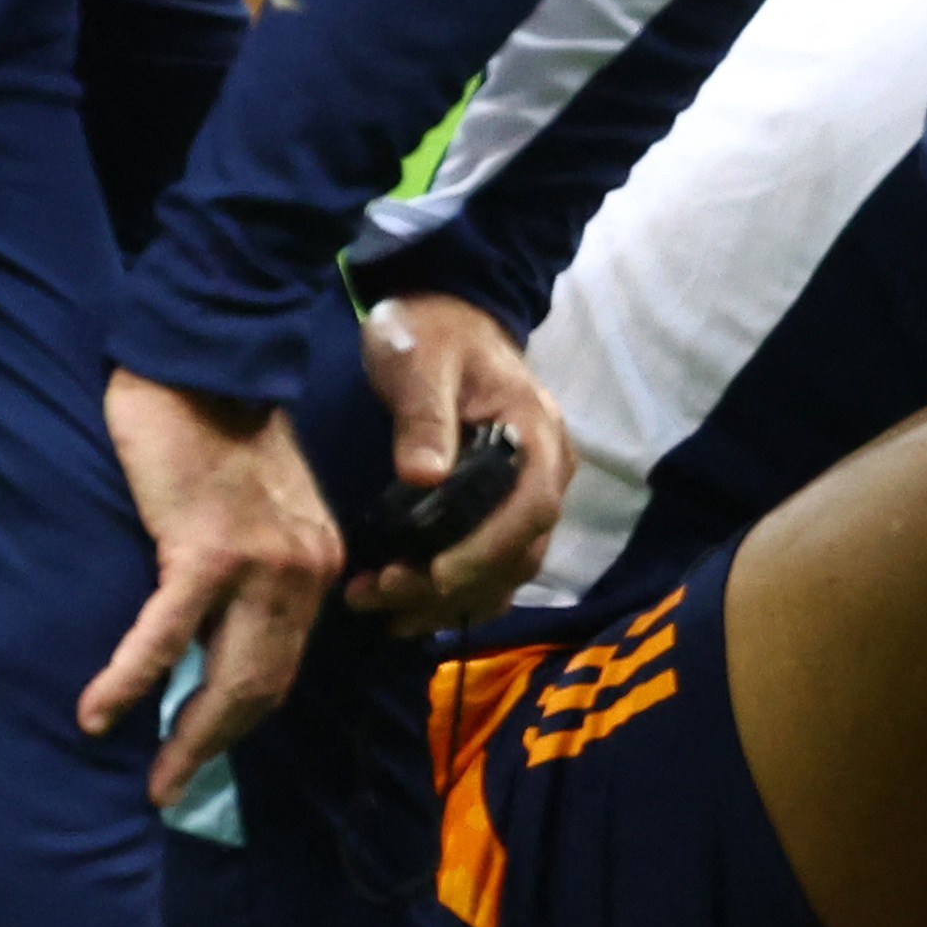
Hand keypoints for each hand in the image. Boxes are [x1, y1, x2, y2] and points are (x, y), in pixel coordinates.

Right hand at [86, 371, 339, 812]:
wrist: (202, 361)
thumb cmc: (213, 431)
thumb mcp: (254, 508)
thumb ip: (248, 566)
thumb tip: (206, 626)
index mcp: (314, 565)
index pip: (282, 663)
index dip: (240, 716)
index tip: (199, 751)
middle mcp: (304, 573)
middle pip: (263, 687)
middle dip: (214, 746)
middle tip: (168, 789)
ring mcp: (263, 564)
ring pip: (229, 677)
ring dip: (185, 736)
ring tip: (148, 779)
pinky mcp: (209, 549)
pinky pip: (167, 634)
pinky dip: (132, 680)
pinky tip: (97, 712)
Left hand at [346, 291, 572, 628]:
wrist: (444, 318)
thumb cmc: (431, 334)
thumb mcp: (419, 360)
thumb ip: (423, 414)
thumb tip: (424, 476)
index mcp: (536, 434)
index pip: (530, 507)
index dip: (487, 550)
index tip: (433, 575)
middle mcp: (546, 472)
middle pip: (520, 551)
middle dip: (454, 585)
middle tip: (381, 592)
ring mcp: (528, 494)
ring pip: (507, 570)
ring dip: (449, 600)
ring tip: (379, 608)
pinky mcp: (504, 509)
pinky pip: (493, 566)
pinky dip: (454, 595)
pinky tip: (404, 608)